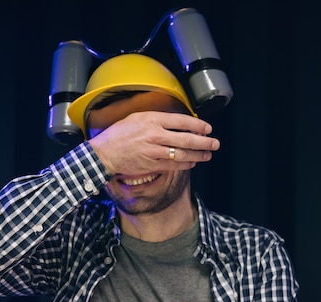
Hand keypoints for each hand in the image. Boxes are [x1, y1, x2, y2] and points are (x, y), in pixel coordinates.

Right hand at [88, 111, 219, 175]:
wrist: (105, 153)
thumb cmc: (120, 134)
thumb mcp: (137, 117)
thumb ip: (157, 118)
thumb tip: (177, 121)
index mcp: (152, 120)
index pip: (181, 121)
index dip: (198, 125)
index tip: (207, 128)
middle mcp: (155, 136)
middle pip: (186, 139)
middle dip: (204, 142)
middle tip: (215, 143)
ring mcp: (155, 152)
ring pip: (183, 154)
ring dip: (199, 155)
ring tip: (208, 154)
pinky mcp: (153, 165)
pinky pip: (175, 166)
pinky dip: (187, 165)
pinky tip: (193, 162)